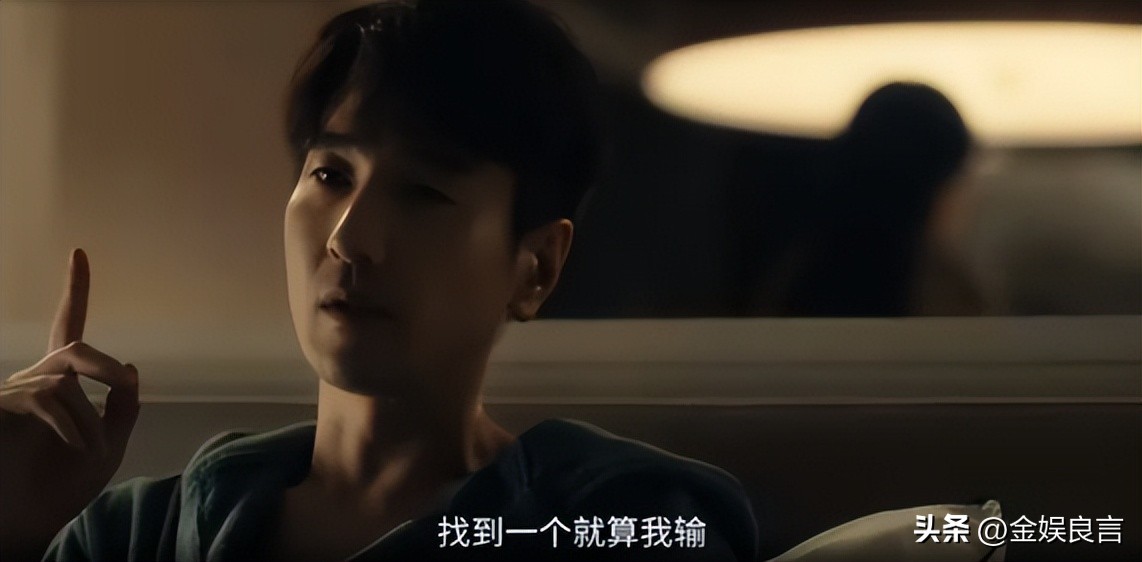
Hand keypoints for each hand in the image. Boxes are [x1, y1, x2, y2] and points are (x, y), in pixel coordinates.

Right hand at [0, 249, 139, 558]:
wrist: (28, 523)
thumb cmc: (62, 487)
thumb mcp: (108, 448)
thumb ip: (122, 410)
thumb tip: (131, 369)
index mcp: (61, 384)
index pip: (69, 328)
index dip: (75, 292)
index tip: (80, 253)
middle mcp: (33, 380)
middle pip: (76, 348)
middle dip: (106, 368)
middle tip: (124, 384)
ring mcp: (12, 392)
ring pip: (67, 384)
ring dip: (90, 421)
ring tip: (92, 453)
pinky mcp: (1, 406)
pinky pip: (49, 400)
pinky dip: (75, 428)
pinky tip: (81, 451)